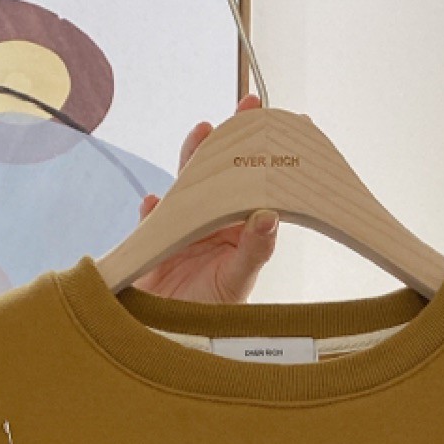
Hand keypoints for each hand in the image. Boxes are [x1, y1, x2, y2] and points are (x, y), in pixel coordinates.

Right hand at [134, 93, 279, 301]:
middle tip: (250, 103)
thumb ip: (253, 250)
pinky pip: (153, 218)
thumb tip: (270, 215)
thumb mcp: (238, 282)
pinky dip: (154, 210)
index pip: (260, 185)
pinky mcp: (156, 240)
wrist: (172, 340)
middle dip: (233, 137)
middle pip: (225, 171)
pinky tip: (154, 203)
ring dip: (194, 157)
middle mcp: (216, 223)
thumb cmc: (213, 317)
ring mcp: (185, 228)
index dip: (271, 155)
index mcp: (242, 230)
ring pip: (190, 183)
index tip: (290, 122)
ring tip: (203, 131)